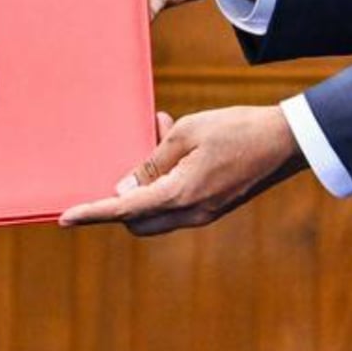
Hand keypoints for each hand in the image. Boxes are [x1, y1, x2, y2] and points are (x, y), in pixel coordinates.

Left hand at [58, 106, 303, 235]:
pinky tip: (172, 141)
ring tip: (156, 133)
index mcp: (180, 195)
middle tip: (119, 161)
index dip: (92, 213)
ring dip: (145, 183)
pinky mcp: (214, 205)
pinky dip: (165, 179)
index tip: (65, 217)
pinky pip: (177, 201)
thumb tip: (125, 189)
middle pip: (137, 221)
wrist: (287, 141)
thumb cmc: (236, 129)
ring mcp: (205, 213)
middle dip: (118, 200)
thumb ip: (152, 161)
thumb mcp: (187, 134)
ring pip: (156, 212)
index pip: (124, 210)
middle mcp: (191, 213)